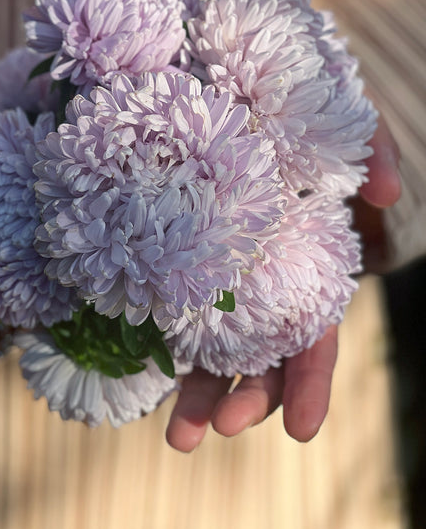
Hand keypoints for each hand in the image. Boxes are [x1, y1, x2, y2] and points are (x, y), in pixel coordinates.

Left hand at [166, 114, 400, 451]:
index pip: (315, 337)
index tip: (304, 430)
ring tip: (179, 438)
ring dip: (198, 395)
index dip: (311, 382)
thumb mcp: (344, 125)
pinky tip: (139, 373)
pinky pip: (166, 308)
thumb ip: (374, 153)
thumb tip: (388, 197)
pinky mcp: (174, 257)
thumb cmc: (297, 111)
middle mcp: (261, 283)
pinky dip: (157, 344)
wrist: (234, 90)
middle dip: (246, 399)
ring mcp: (216, 275)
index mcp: (306, 267)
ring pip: (210, 349)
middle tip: (221, 428)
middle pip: (259, 357)